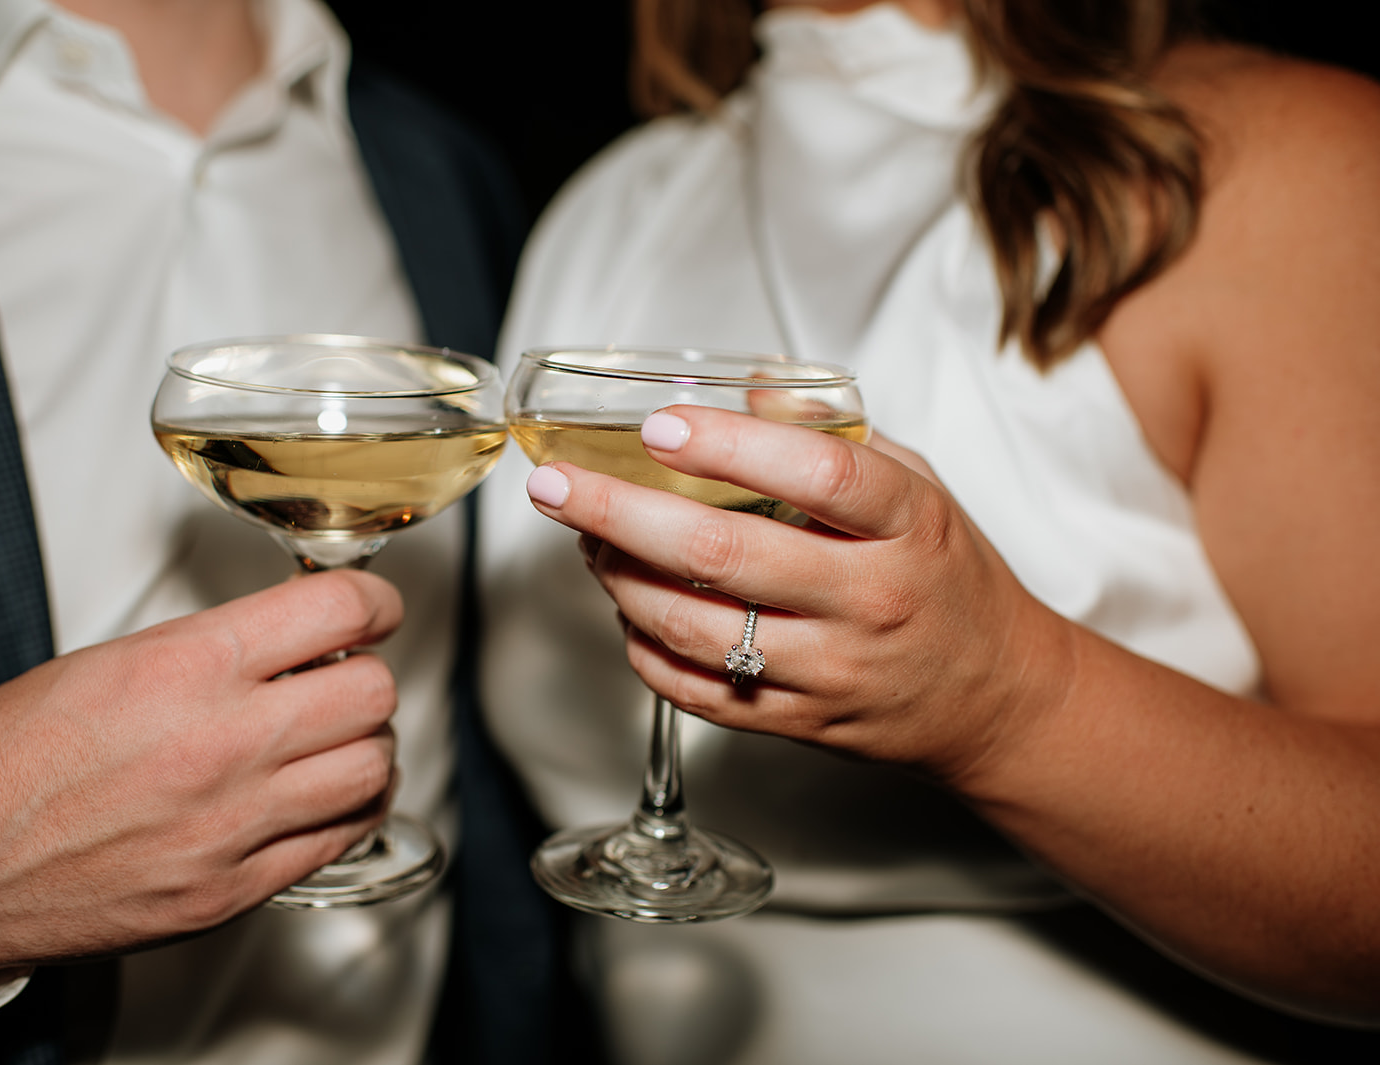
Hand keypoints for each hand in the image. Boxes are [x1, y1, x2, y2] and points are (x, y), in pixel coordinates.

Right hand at [0, 570, 402, 979]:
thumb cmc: (6, 760)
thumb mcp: (114, 663)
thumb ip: (216, 650)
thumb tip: (295, 643)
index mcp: (187, 666)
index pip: (337, 609)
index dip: (373, 604)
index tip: (373, 611)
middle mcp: (222, 741)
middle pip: (373, 692)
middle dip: (368, 677)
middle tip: (346, 679)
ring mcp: (232, 823)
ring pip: (372, 769)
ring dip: (367, 748)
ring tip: (337, 743)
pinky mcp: (230, 891)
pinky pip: (337, 840)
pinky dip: (346, 812)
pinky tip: (321, 799)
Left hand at [523, 404, 1073, 782]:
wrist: (993, 698)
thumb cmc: (946, 578)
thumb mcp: (920, 488)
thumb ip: (834, 438)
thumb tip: (746, 388)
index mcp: (909, 526)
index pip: (818, 475)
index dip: (728, 447)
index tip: (658, 426)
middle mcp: (869, 600)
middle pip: (727, 554)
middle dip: (621, 514)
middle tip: (557, 486)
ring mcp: (831, 670)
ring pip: (696, 628)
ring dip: (619, 579)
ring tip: (584, 539)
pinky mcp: (799, 722)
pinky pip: (698, 691)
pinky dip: (644, 647)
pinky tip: (626, 606)